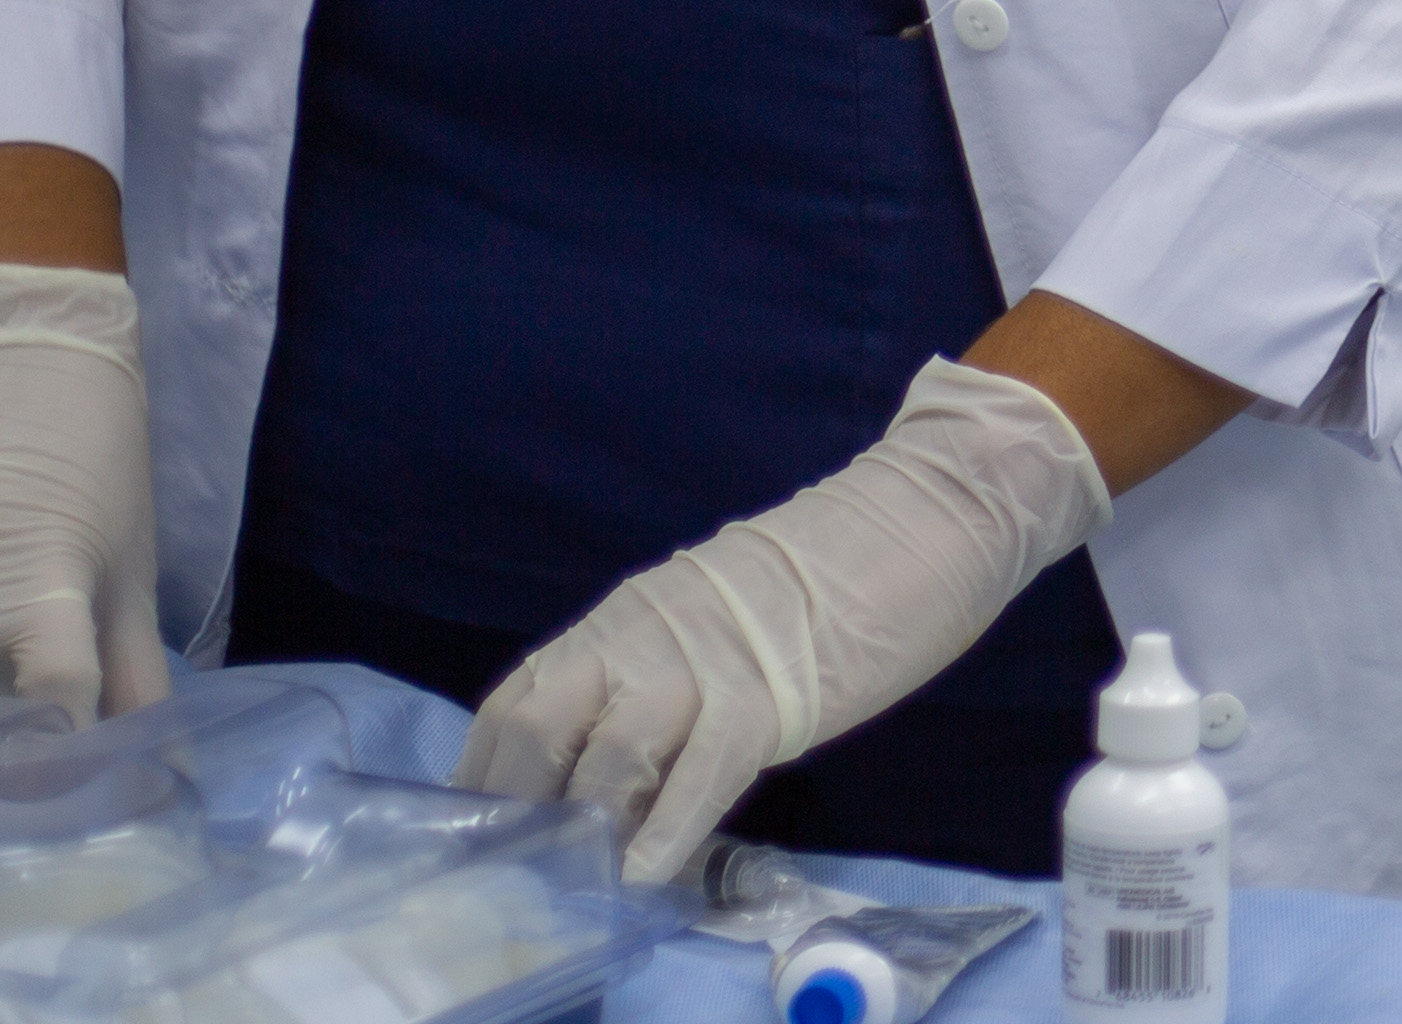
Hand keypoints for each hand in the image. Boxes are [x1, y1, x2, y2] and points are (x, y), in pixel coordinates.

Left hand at [465, 357, 1110, 884]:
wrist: (926, 513)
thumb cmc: (831, 571)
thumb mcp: (716, 617)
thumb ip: (659, 676)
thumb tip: (615, 771)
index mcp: (629, 616)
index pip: (519, 698)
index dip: (484, 772)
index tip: (475, 833)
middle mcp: (644, 635)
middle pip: (537, 727)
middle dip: (515, 807)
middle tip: (517, 871)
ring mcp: (704, 665)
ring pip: (607, 757)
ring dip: (585, 832)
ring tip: (579, 888)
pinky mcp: (768, 695)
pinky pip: (698, 775)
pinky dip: (664, 832)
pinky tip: (645, 876)